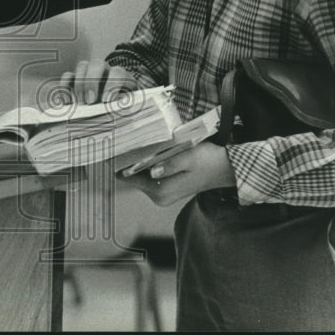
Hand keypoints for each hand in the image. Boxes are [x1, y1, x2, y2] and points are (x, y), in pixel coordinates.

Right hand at [59, 60, 138, 103]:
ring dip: (79, 84)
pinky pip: (68, 76)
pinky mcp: (77, 79)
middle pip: (97, 64)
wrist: (118, 101)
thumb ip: (122, 109)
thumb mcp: (127, 107)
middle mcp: (105, 70)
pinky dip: (65, 87)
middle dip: (91, 82)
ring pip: (82, 66)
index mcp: (121, 76)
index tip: (107, 100)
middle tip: (90, 101)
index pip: (118, 73)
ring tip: (80, 103)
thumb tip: (115, 116)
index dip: (112, 84)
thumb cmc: (123, 106)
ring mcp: (90, 73)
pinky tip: (66, 102)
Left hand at [118, 141, 235, 207]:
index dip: (117, 162)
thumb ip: (169, 165)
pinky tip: (146, 150)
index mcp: (161, 190)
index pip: (128, 178)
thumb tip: (151, 170)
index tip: (108, 147)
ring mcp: (161, 194)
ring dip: (136, 159)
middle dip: (127, 159)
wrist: (227, 169)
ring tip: (131, 141)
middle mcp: (158, 196)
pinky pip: (148, 175)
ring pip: (139, 174)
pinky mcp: (166, 188)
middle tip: (119, 138)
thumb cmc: (209, 162)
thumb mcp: (189, 158)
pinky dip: (145, 163)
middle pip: (132, 175)